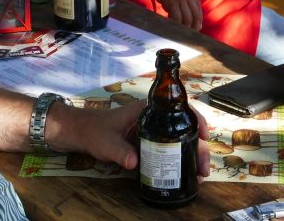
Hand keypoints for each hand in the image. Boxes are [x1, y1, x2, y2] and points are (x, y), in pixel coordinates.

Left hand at [58, 98, 210, 178]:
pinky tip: (185, 172)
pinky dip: (179, 158)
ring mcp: (151, 130)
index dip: (195, 120)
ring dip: (191, 154)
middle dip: (197, 147)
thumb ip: (120, 152)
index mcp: (147, 109)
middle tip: (203, 168)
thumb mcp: (106, 142)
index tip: (203, 136)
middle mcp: (153, 118)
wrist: (80, 133)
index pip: (178, 109)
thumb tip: (134, 163)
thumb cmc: (93, 131)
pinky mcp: (147, 142)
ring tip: (198, 175)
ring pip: (178, 139)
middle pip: (182, 128)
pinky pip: (168, 148)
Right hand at [139, 0, 203, 29]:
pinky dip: (175, 24)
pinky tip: (171, 26)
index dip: (198, 15)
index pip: (197, 4)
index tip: (198, 24)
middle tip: (192, 33)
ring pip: (188, 17)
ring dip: (185, 27)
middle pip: (196, 13)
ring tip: (180, 32)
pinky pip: (177, 17)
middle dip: (195, 25)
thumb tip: (168, 4)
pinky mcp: (171, 0)